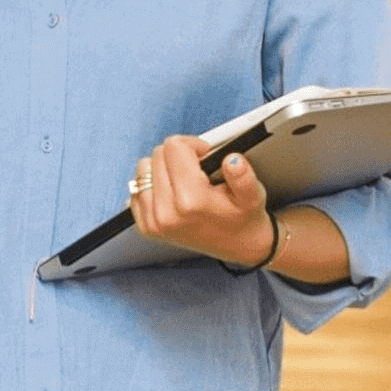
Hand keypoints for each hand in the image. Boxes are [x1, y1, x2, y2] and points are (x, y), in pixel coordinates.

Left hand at [128, 136, 274, 267]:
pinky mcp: (146, 227)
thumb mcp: (253, 195)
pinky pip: (137, 189)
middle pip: (158, 155)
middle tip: (199, 170)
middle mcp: (166, 213)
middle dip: (179, 155)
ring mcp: (154, 221)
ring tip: (185, 180)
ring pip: (144, 168)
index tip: (205, 156)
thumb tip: (233, 160)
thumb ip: (243, 176)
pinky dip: (152, 184)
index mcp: (191, 201)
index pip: (174, 147)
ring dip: (163, 168)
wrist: (238, 246)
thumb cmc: (244, 218)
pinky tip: (172, 192)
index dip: (193, 145)